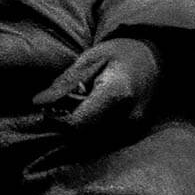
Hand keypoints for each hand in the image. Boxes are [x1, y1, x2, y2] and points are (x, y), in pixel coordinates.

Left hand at [31, 38, 159, 135]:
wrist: (156, 58)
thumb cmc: (120, 53)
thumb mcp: (91, 58)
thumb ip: (66, 82)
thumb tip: (38, 102)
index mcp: (115, 94)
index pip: (78, 124)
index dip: (56, 122)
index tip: (45, 111)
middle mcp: (128, 116)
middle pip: (84, 136)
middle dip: (65, 126)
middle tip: (57, 108)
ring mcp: (134, 127)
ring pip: (94, 142)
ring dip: (78, 130)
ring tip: (75, 107)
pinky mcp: (135, 133)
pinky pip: (106, 140)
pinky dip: (92, 130)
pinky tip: (90, 113)